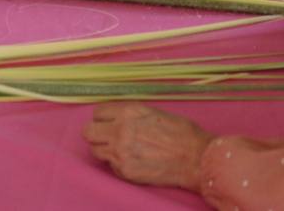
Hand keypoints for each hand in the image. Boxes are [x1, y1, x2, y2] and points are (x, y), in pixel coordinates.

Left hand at [84, 103, 213, 190]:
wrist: (196, 158)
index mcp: (129, 112)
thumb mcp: (154, 112)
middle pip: (88, 131)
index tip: (109, 122)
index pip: (98, 112)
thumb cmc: (181, 133)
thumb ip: (131, 115)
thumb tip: (118, 117)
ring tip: (120, 150)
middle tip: (107, 136)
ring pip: (94, 149)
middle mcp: (120, 130)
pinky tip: (132, 160)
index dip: (103, 117)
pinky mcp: (125, 171)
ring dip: (104, 149)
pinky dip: (117, 164)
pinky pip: (110, 165)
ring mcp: (120, 152)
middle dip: (96, 132)